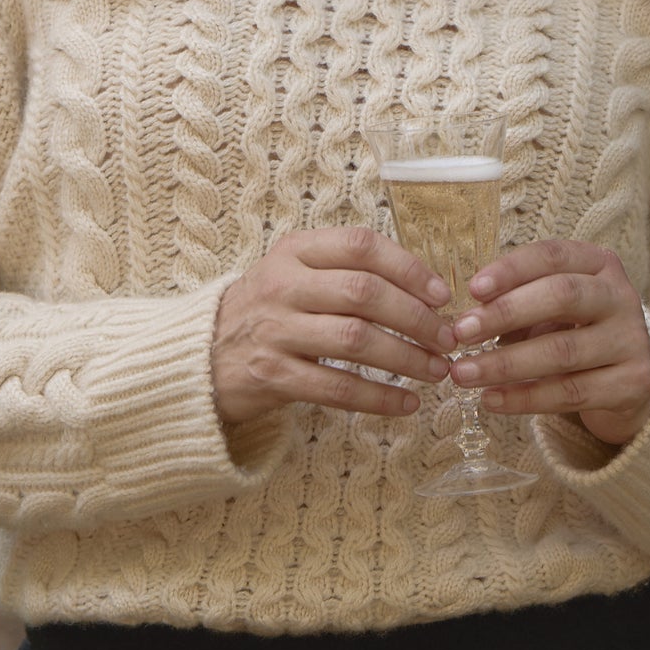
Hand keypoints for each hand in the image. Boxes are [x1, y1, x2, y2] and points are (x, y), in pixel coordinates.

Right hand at [211, 227, 457, 426]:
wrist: (202, 355)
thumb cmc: (268, 310)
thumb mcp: (295, 273)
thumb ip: (347, 271)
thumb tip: (425, 289)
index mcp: (296, 250)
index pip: (361, 245)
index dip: (408, 268)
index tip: (441, 294)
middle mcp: (284, 285)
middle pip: (364, 293)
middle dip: (416, 318)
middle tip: (448, 339)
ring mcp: (275, 330)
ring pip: (355, 340)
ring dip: (406, 358)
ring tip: (437, 371)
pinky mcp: (272, 375)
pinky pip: (337, 387)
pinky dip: (378, 398)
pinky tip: (406, 404)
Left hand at [447, 241, 649, 447]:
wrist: (628, 381)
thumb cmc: (576, 333)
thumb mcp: (551, 309)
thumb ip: (517, 303)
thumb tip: (466, 318)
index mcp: (599, 265)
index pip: (553, 256)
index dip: (512, 270)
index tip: (473, 289)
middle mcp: (621, 297)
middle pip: (562, 296)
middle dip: (506, 313)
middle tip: (461, 332)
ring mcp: (632, 340)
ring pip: (562, 351)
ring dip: (505, 363)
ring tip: (463, 374)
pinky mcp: (632, 383)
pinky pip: (570, 392)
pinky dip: (525, 398)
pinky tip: (491, 399)